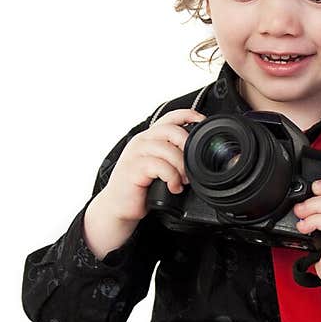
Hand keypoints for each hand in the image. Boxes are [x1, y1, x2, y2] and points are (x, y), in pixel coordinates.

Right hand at [84, 108, 205, 258]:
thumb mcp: (158, 168)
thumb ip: (172, 157)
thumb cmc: (140, 187)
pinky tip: (173, 187)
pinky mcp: (134, 168)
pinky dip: (171, 178)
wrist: (118, 206)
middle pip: (172, 130)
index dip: (189, 115)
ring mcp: (136, 154)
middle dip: (187, 147)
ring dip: (181, 167)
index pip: (170, 117)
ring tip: (183, 181)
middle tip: (192, 167)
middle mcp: (142, 141)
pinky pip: (160, 166)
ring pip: (168, 149)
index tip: (202, 122)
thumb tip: (197, 157)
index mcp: (149, 138)